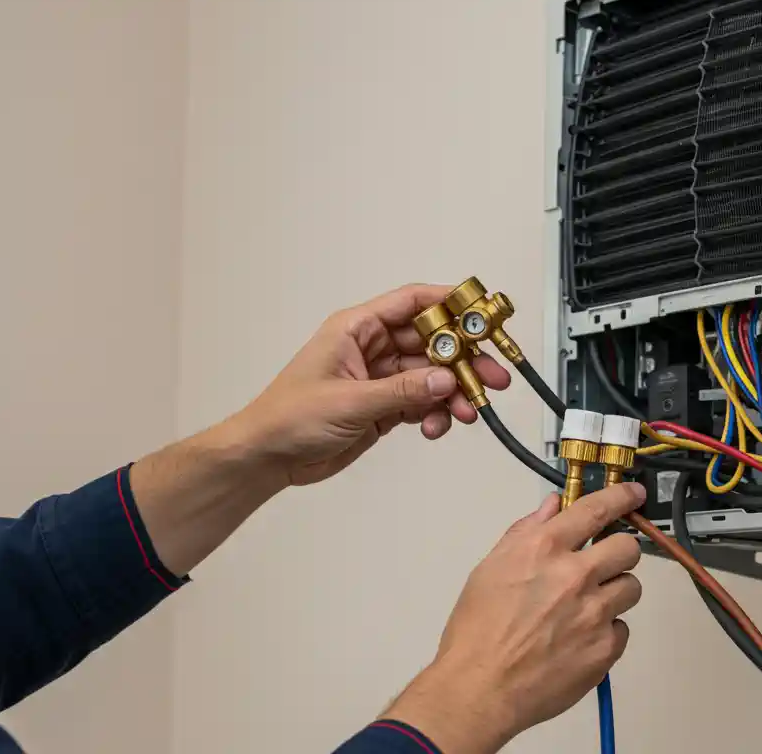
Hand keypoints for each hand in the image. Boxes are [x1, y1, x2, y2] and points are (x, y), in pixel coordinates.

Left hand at [227, 284, 510, 485]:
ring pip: (432, 376)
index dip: (449, 302)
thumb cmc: (289, 417)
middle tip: (493, 376)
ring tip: (469, 412)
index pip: (412, 303)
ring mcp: (380, 378)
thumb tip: (446, 380)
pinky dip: (436, 413)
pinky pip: (422, 402)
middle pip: (432, 342)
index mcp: (357, 329)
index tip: (482, 313)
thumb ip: (402, 390)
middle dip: (464, 359)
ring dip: (454, 392)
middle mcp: (372, 348)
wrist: (268, 457)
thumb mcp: (349, 400)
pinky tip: (436, 427)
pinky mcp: (384, 406)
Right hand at [385, 484, 646, 753]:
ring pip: (631, 588)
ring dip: (613, 593)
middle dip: (618, 552)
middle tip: (601, 565)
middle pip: (628, 548)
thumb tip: (551, 508)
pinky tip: (578, 639)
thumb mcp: (490, 568)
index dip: (621, 497)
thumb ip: (525, 532)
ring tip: (584, 609)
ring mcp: (594, 614)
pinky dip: (606, 632)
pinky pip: (621, 629)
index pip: (596, 509)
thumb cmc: (477, 631)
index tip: (633, 494)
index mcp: (543, 549)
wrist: (479, 689)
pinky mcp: (604, 649)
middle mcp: (575, 576)